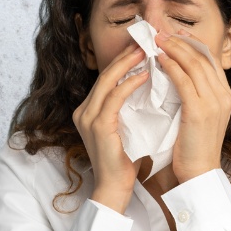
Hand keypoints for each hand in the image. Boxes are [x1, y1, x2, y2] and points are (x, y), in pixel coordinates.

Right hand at [72, 44, 148, 213]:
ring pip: (108, 82)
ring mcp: (87, 118)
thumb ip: (127, 109)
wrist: (114, 189)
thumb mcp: (124, 128)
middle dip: (125, 56)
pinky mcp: (97, 126)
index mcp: (88, 111)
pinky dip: (130, 84)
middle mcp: (83, 111)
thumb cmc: (124, 162)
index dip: (123, 61)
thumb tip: (145, 86)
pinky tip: (145, 74)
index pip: (106, 79)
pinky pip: (115, 98)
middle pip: (105, 75)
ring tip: (146, 51)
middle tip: (145, 41)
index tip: (141, 47)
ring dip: (128, 64)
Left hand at [155, 30, 230, 183]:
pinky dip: (172, 66)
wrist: (198, 174)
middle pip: (203, 57)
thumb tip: (175, 73)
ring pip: (194, 64)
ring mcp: (215, 103)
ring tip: (157, 40)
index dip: (191, 43)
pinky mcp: (200, 111)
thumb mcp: (197, 115)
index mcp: (225, 95)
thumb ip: (193, 94)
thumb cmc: (192, 147)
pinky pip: (184, 81)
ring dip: (174, 48)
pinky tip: (159, 59)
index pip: (210, 60)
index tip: (174, 32)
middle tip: (160, 31)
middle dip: (180, 40)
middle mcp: (224, 96)